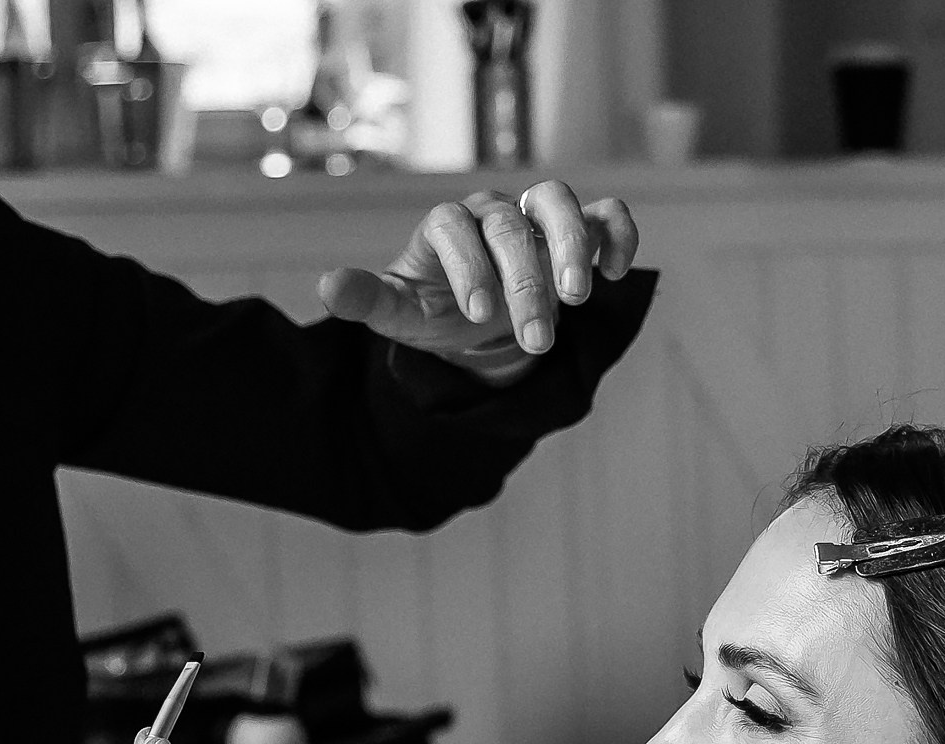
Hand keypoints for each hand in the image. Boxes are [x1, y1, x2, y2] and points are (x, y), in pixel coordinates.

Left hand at [317, 180, 640, 383]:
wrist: (474, 315)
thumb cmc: (435, 307)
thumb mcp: (398, 311)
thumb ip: (367, 300)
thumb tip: (328, 289)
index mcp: (446, 225)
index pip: (455, 227)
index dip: (469, 266)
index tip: (478, 314)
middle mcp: (492, 212)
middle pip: (510, 227)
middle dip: (525, 285)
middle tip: (535, 340)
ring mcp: (536, 218)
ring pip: (558, 203)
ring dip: (572, 247)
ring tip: (578, 298)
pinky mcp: (578, 232)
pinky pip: (605, 214)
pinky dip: (616, 235)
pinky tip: (614, 274)